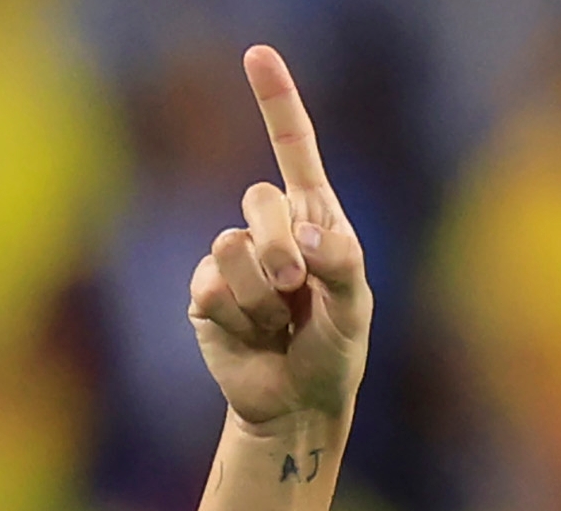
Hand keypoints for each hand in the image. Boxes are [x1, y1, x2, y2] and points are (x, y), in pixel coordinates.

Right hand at [188, 45, 372, 433]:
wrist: (296, 404)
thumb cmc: (334, 351)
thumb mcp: (356, 310)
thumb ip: (343, 264)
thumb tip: (305, 237)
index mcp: (314, 218)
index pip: (294, 149)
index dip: (276, 102)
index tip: (258, 55)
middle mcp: (271, 229)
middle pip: (258, 199)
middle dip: (282, 248)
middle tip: (298, 289)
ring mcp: (233, 259)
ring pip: (231, 245)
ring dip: (262, 293)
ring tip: (278, 324)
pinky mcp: (204, 292)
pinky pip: (211, 286)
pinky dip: (239, 317)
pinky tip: (252, 336)